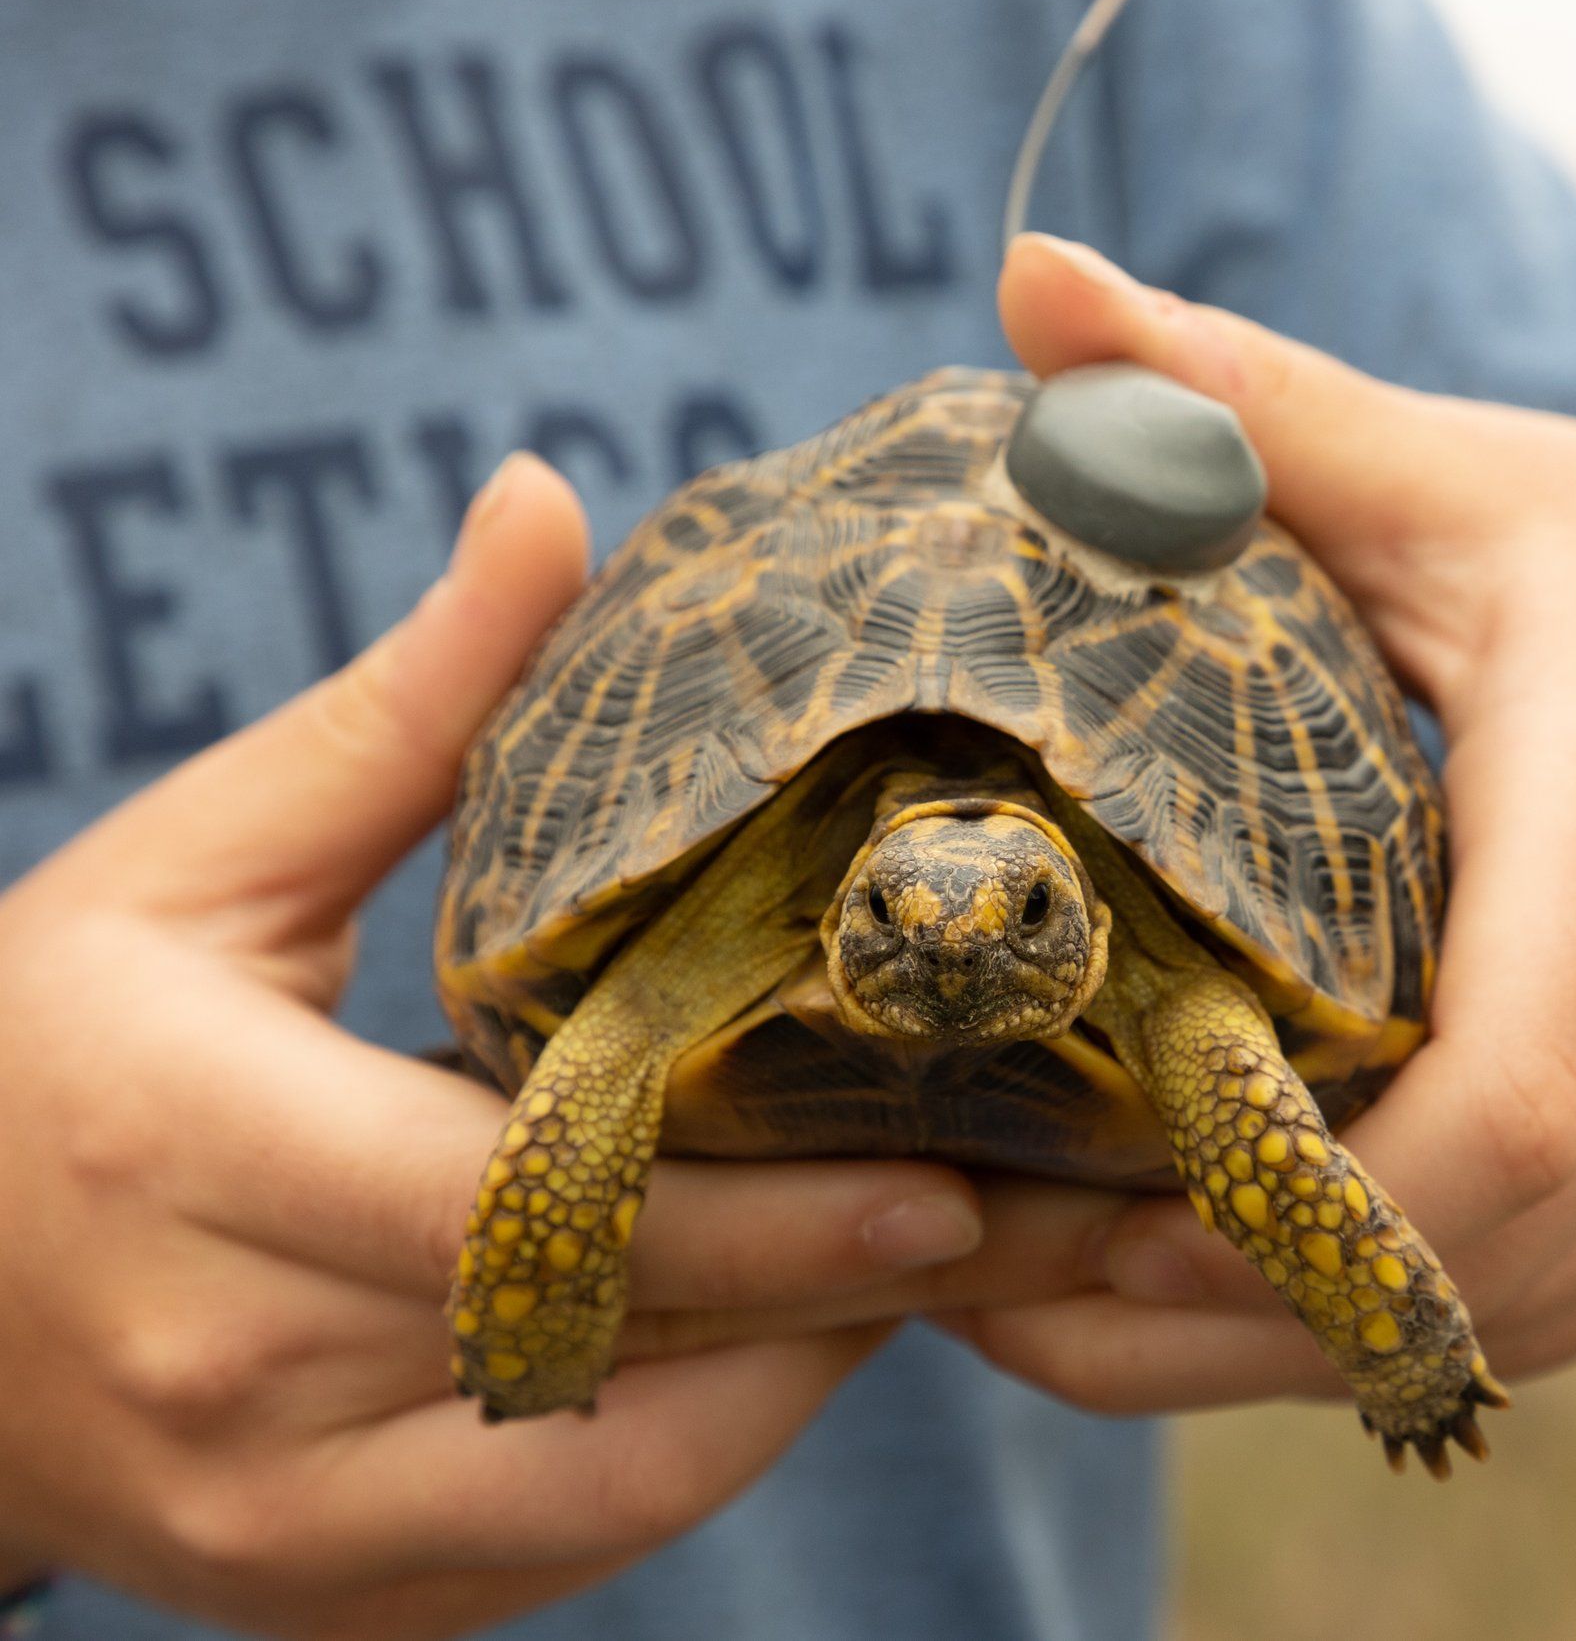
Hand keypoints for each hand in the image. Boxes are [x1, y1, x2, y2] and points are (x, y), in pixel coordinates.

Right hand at [0, 456, 1099, 1639]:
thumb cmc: (54, 1044)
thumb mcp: (202, 858)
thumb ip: (406, 706)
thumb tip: (554, 501)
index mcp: (192, 1155)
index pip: (525, 1210)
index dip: (756, 1216)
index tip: (948, 1179)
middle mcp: (224, 1376)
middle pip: (607, 1361)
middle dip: (836, 1295)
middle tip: (1022, 1218)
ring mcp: (268, 1528)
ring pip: (613, 1488)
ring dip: (792, 1381)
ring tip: (932, 1266)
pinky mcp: (319, 1606)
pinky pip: (562, 1554)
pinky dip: (694, 1452)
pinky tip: (790, 1346)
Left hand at [943, 234, 1575, 1414]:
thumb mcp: (1461, 481)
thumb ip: (1248, 403)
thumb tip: (1028, 276)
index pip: (1505, 1093)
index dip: (1293, 1201)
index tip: (1084, 1211)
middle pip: (1472, 1257)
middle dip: (1216, 1315)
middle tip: (988, 1292)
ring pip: (1499, 1326)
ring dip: (1270, 1352)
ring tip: (1056, 1312)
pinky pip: (1546, 1324)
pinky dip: (1373, 1337)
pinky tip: (1216, 1304)